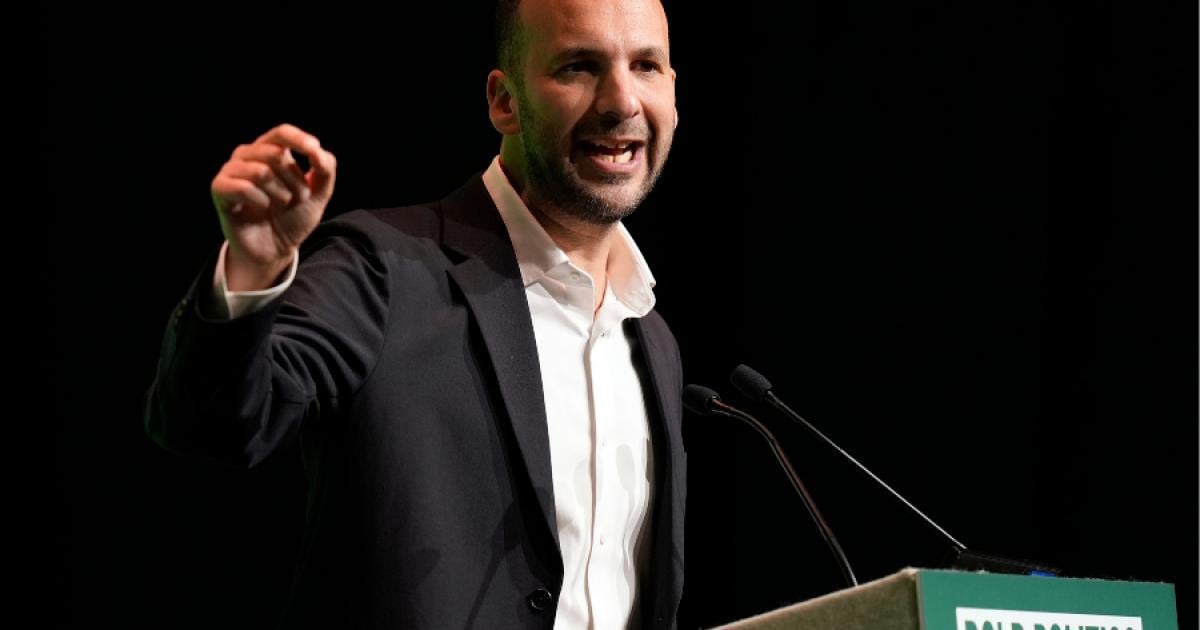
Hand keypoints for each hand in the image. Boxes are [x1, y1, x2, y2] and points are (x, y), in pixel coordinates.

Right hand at [211, 123, 336, 289]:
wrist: (275, 249)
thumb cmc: (293, 218)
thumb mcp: (318, 195)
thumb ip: (325, 170)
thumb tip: (319, 151)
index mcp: (271, 151)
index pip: (282, 133)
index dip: (298, 139)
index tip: (313, 150)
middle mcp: (248, 155)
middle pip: (276, 154)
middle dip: (295, 181)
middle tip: (296, 199)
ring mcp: (232, 170)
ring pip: (261, 171)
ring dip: (279, 193)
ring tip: (280, 205)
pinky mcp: (219, 188)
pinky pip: (244, 187)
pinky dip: (260, 201)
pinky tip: (262, 208)